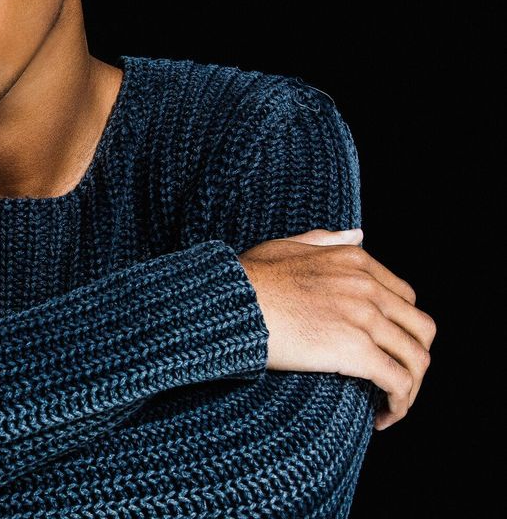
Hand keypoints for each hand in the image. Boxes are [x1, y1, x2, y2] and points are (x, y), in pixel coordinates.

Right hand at [239, 227, 435, 431]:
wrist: (230, 303)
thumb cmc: (248, 279)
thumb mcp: (288, 246)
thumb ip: (326, 239)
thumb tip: (358, 233)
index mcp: (355, 260)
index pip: (406, 298)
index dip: (403, 328)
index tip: (387, 349)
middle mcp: (367, 286)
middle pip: (420, 328)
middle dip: (415, 358)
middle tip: (395, 380)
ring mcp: (364, 317)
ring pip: (416, 359)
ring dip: (412, 387)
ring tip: (392, 405)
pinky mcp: (355, 350)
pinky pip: (398, 383)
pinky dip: (399, 404)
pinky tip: (384, 417)